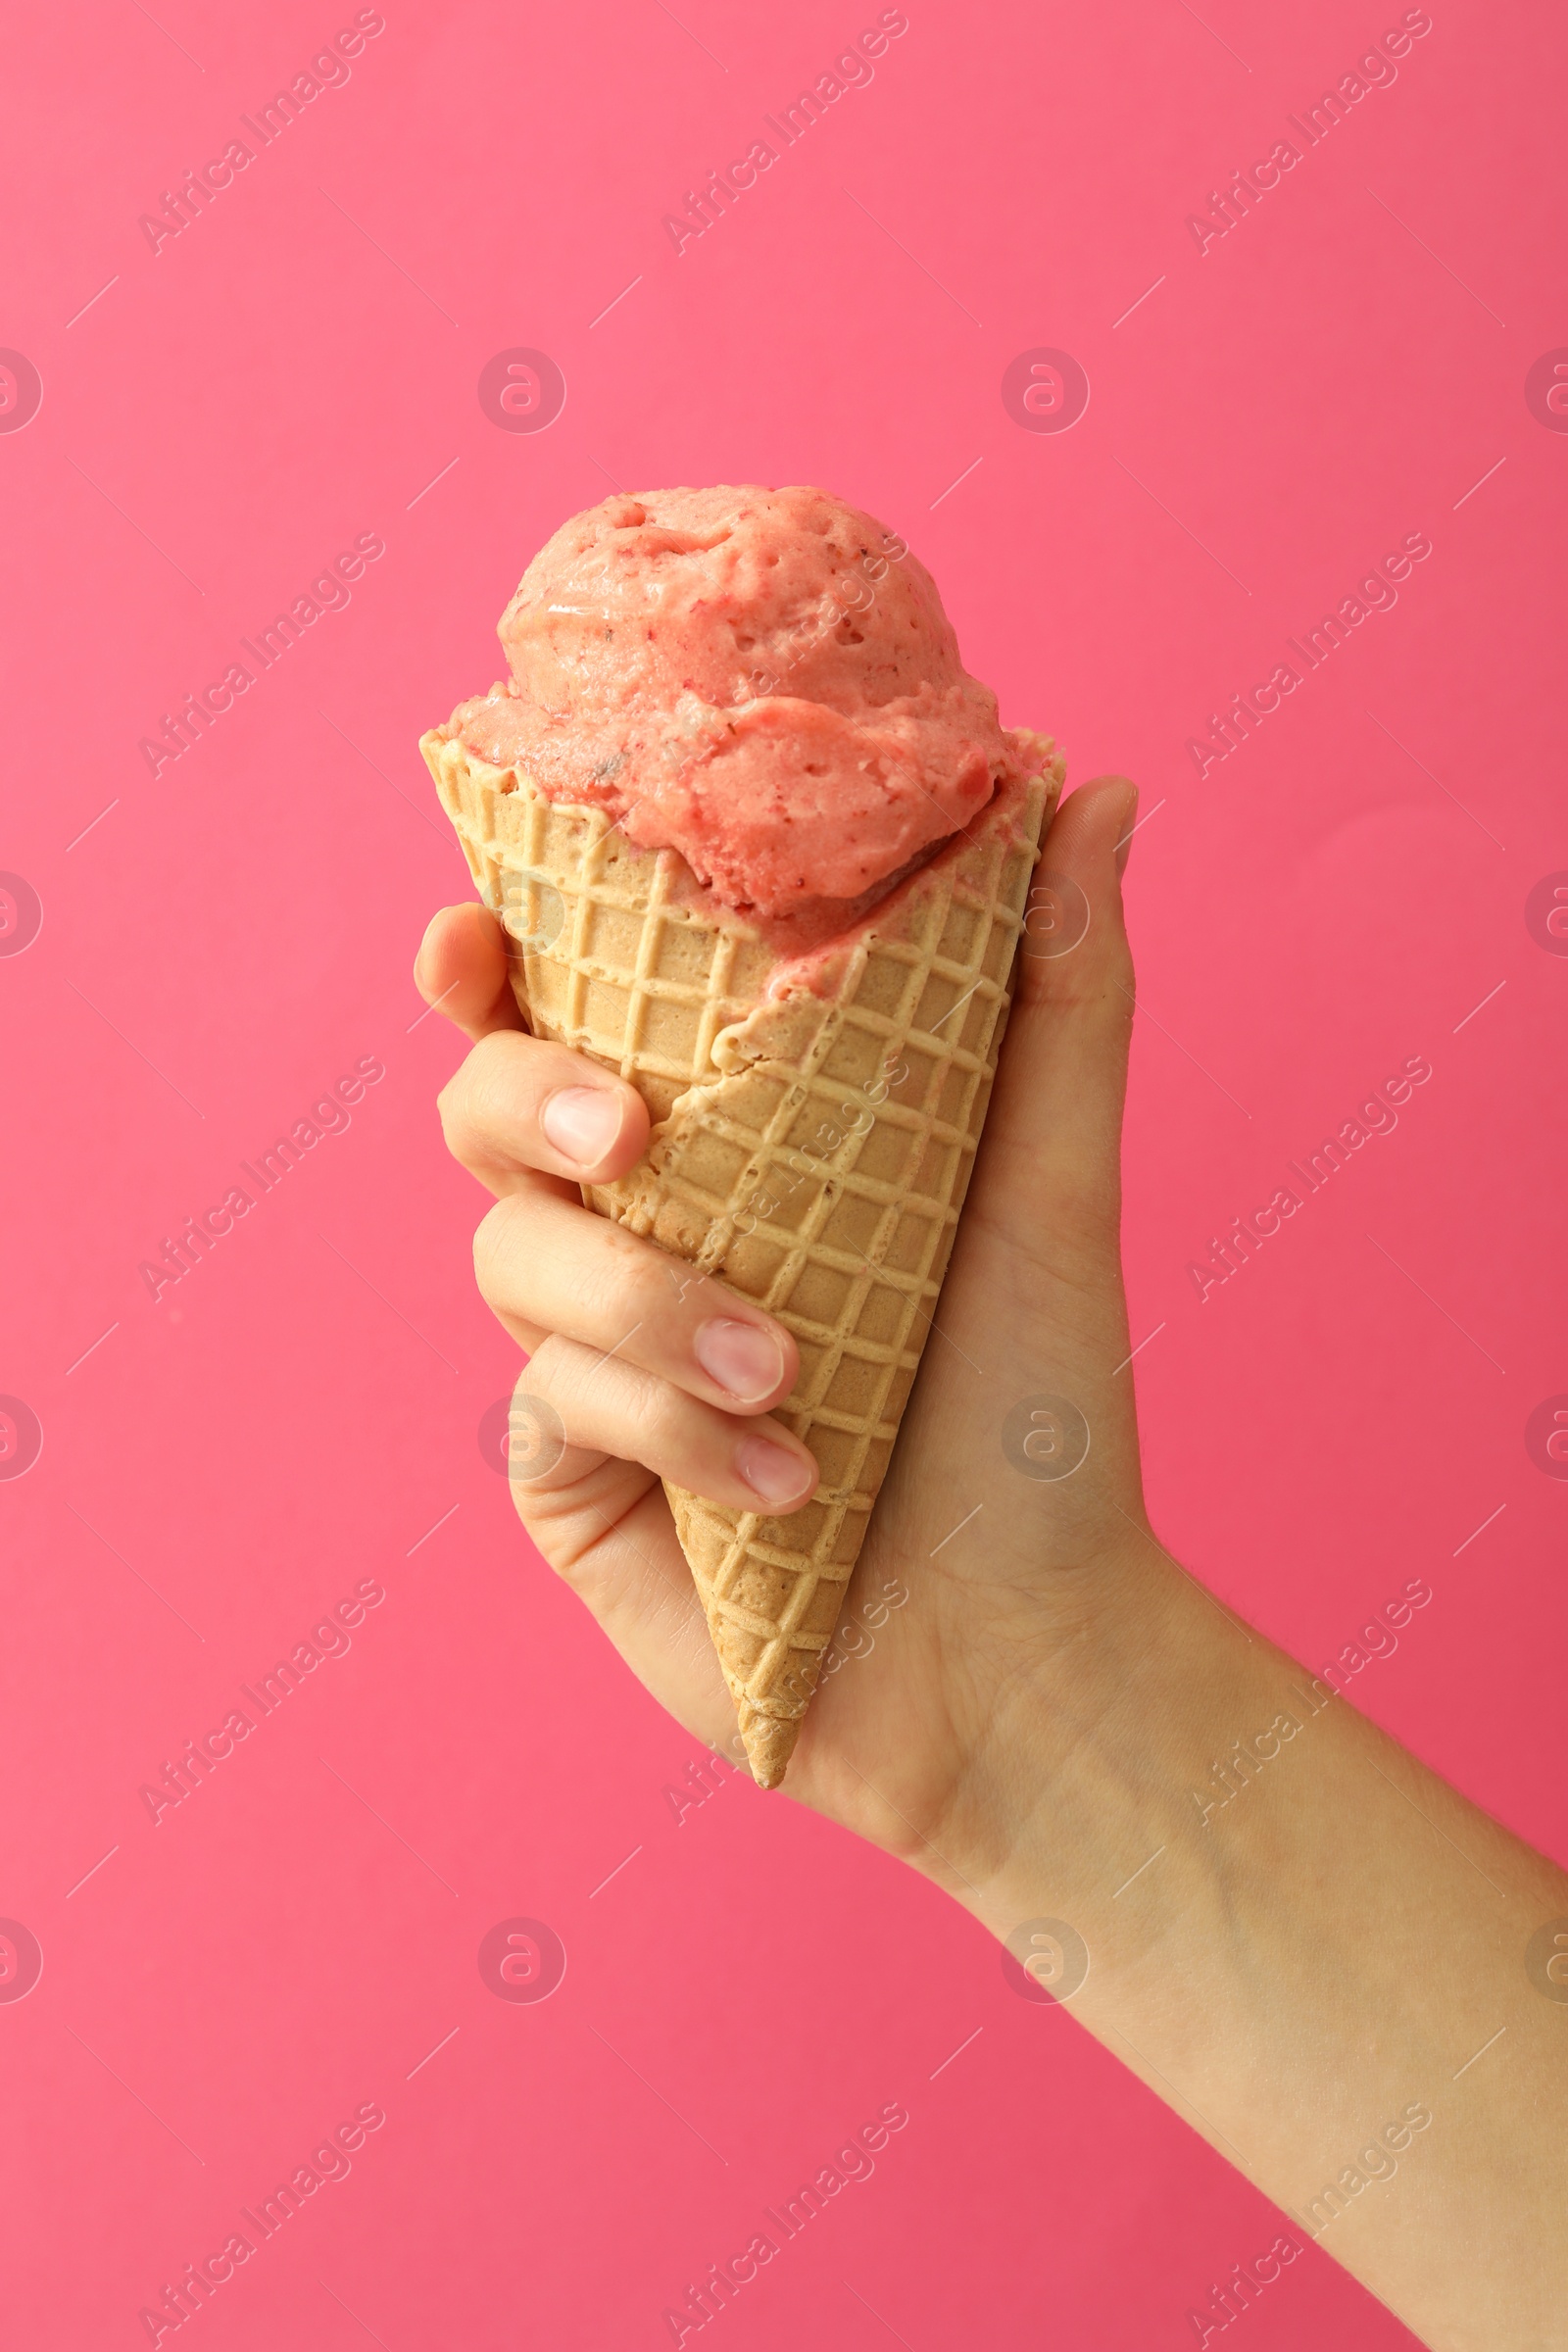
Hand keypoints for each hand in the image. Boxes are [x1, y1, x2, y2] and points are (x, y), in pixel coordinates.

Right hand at [415, 778, 1160, 1896]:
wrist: (1030, 1647)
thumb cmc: (1039, 1407)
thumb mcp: (1047, 1185)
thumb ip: (1052, 989)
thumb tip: (1096, 779)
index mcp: (721, 1141)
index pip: (563, 1014)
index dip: (490, 960)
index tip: (476, 933)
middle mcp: (635, 1229)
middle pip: (484, 1113)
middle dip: (527, 1098)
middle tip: (629, 1129)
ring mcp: (587, 1359)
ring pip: (518, 1263)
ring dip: (649, 1306)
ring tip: (796, 1371)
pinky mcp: (568, 1481)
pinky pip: (553, 1409)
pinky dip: (669, 1429)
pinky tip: (785, 1487)